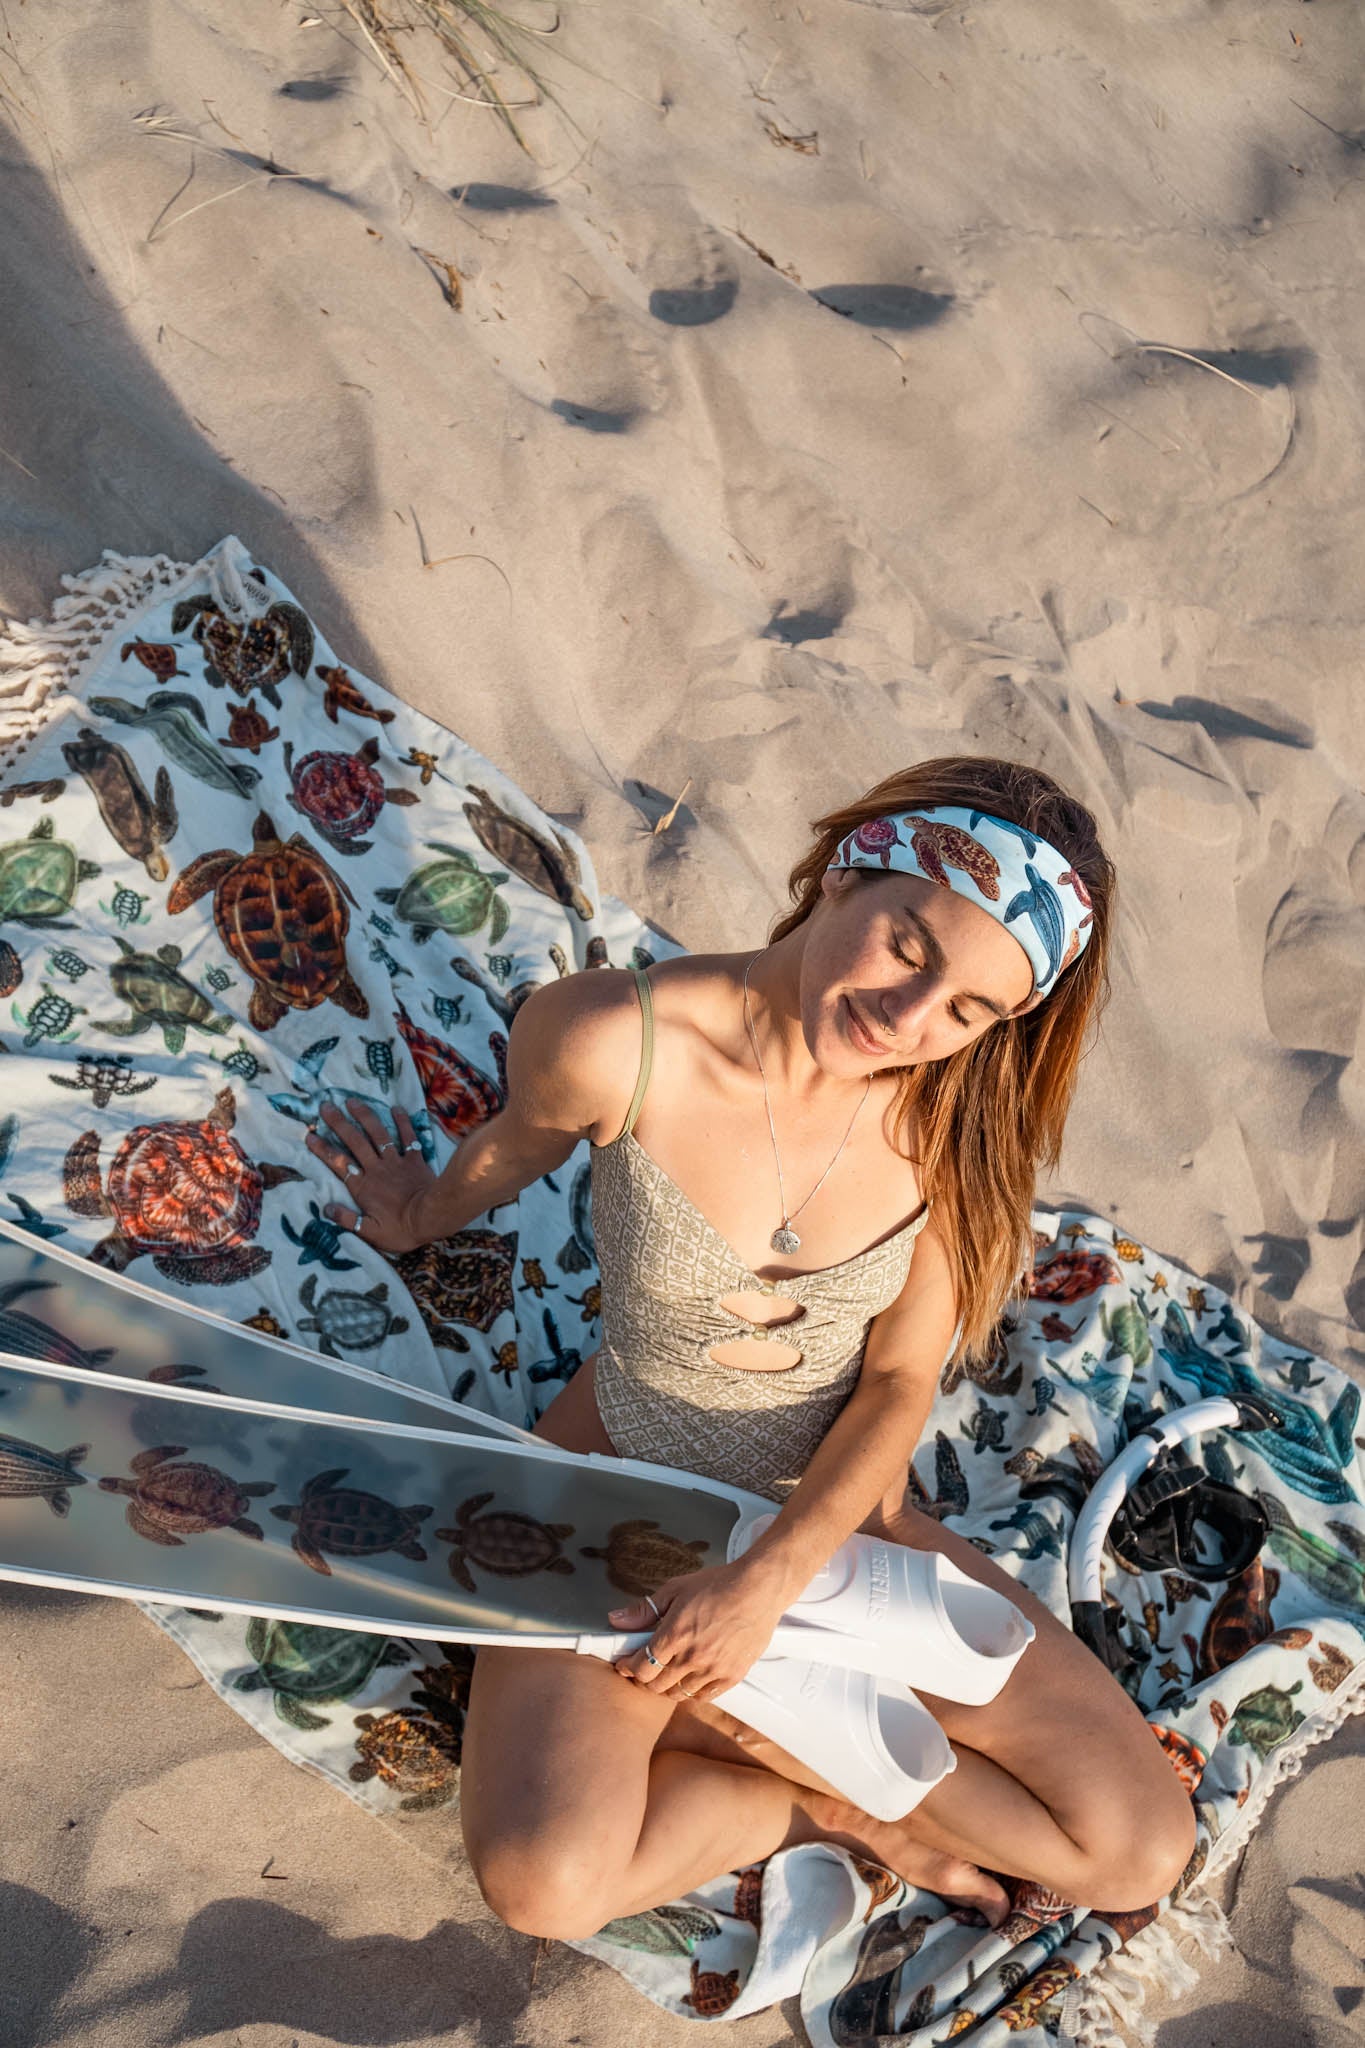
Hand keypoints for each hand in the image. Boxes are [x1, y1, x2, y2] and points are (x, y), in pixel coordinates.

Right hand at [305, 1100, 436, 1253]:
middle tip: (326, 1106)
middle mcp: (376, 1168)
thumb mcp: (370, 1233)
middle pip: (354, 1142)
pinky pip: (409, 1137)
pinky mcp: (415, 1160)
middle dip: (339, 1123)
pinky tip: (397, 1108)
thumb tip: (326, 1208)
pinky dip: (403, 1122)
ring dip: (365, 1116)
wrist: (433, 1217)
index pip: (338, 1164)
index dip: (323, 1149)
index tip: (309, 1135)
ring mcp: (396, 1161)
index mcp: (363, 1186)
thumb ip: (347, 1220)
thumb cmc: (401, 1229)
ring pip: (378, 1134)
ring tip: (352, 1101)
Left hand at [607, 1560, 786, 1703]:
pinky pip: (702, 1697)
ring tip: (665, 1674)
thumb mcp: (676, 1589)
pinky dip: (690, 1692)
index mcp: (675, 1634)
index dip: (628, 1668)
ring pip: (677, 1694)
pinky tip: (688, 1680)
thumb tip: (617, 1619)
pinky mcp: (731, 1677)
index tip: (625, 1664)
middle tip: (643, 1669)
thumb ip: (645, 1609)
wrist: (758, 1589)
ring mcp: (712, 1670)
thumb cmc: (720, 1585)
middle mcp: (692, 1657)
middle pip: (656, 1685)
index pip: (641, 1667)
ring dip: (665, 1687)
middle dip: (644, 1679)